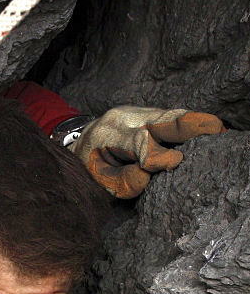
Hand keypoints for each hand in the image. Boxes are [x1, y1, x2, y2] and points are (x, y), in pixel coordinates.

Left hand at [71, 106, 224, 198]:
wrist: (77, 144)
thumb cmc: (88, 169)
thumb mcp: (98, 181)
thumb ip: (123, 181)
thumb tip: (149, 174)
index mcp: (108, 135)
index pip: (137, 143)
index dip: (157, 153)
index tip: (176, 161)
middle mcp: (124, 117)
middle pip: (161, 118)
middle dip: (188, 124)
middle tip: (214, 129)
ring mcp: (137, 112)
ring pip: (169, 114)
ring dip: (194, 122)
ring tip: (217, 130)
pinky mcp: (147, 113)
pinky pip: (170, 117)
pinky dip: (188, 124)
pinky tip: (205, 130)